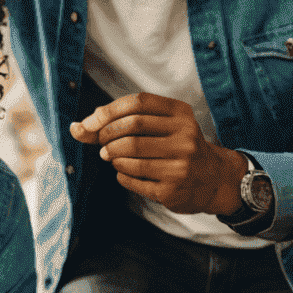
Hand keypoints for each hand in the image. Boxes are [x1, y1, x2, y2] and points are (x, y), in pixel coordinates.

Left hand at [70, 93, 244, 215]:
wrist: (214, 179)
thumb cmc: (177, 147)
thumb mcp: (162, 127)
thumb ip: (123, 122)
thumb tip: (78, 127)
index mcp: (181, 114)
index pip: (138, 103)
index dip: (108, 111)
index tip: (89, 123)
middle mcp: (185, 136)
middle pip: (131, 128)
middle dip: (107, 135)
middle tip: (102, 144)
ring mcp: (180, 165)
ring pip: (129, 155)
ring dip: (112, 156)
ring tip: (112, 157)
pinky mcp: (171, 190)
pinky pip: (131, 179)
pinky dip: (120, 174)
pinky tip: (124, 171)